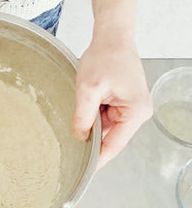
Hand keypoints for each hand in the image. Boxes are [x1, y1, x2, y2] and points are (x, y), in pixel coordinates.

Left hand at [72, 33, 152, 169]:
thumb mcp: (88, 89)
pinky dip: (92, 111)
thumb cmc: (105, 57)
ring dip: (90, 120)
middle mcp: (137, 112)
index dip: (97, 159)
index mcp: (135, 112)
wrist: (112, 36)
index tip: (83, 171)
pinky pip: (104, 114)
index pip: (114, 145)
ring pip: (104, 125)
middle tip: (69, 139)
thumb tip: (79, 137)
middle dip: (91, 136)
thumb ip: (83, 116)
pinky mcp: (122, 100)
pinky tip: (84, 102)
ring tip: (79, 105)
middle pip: (109, 136)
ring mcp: (130, 107)